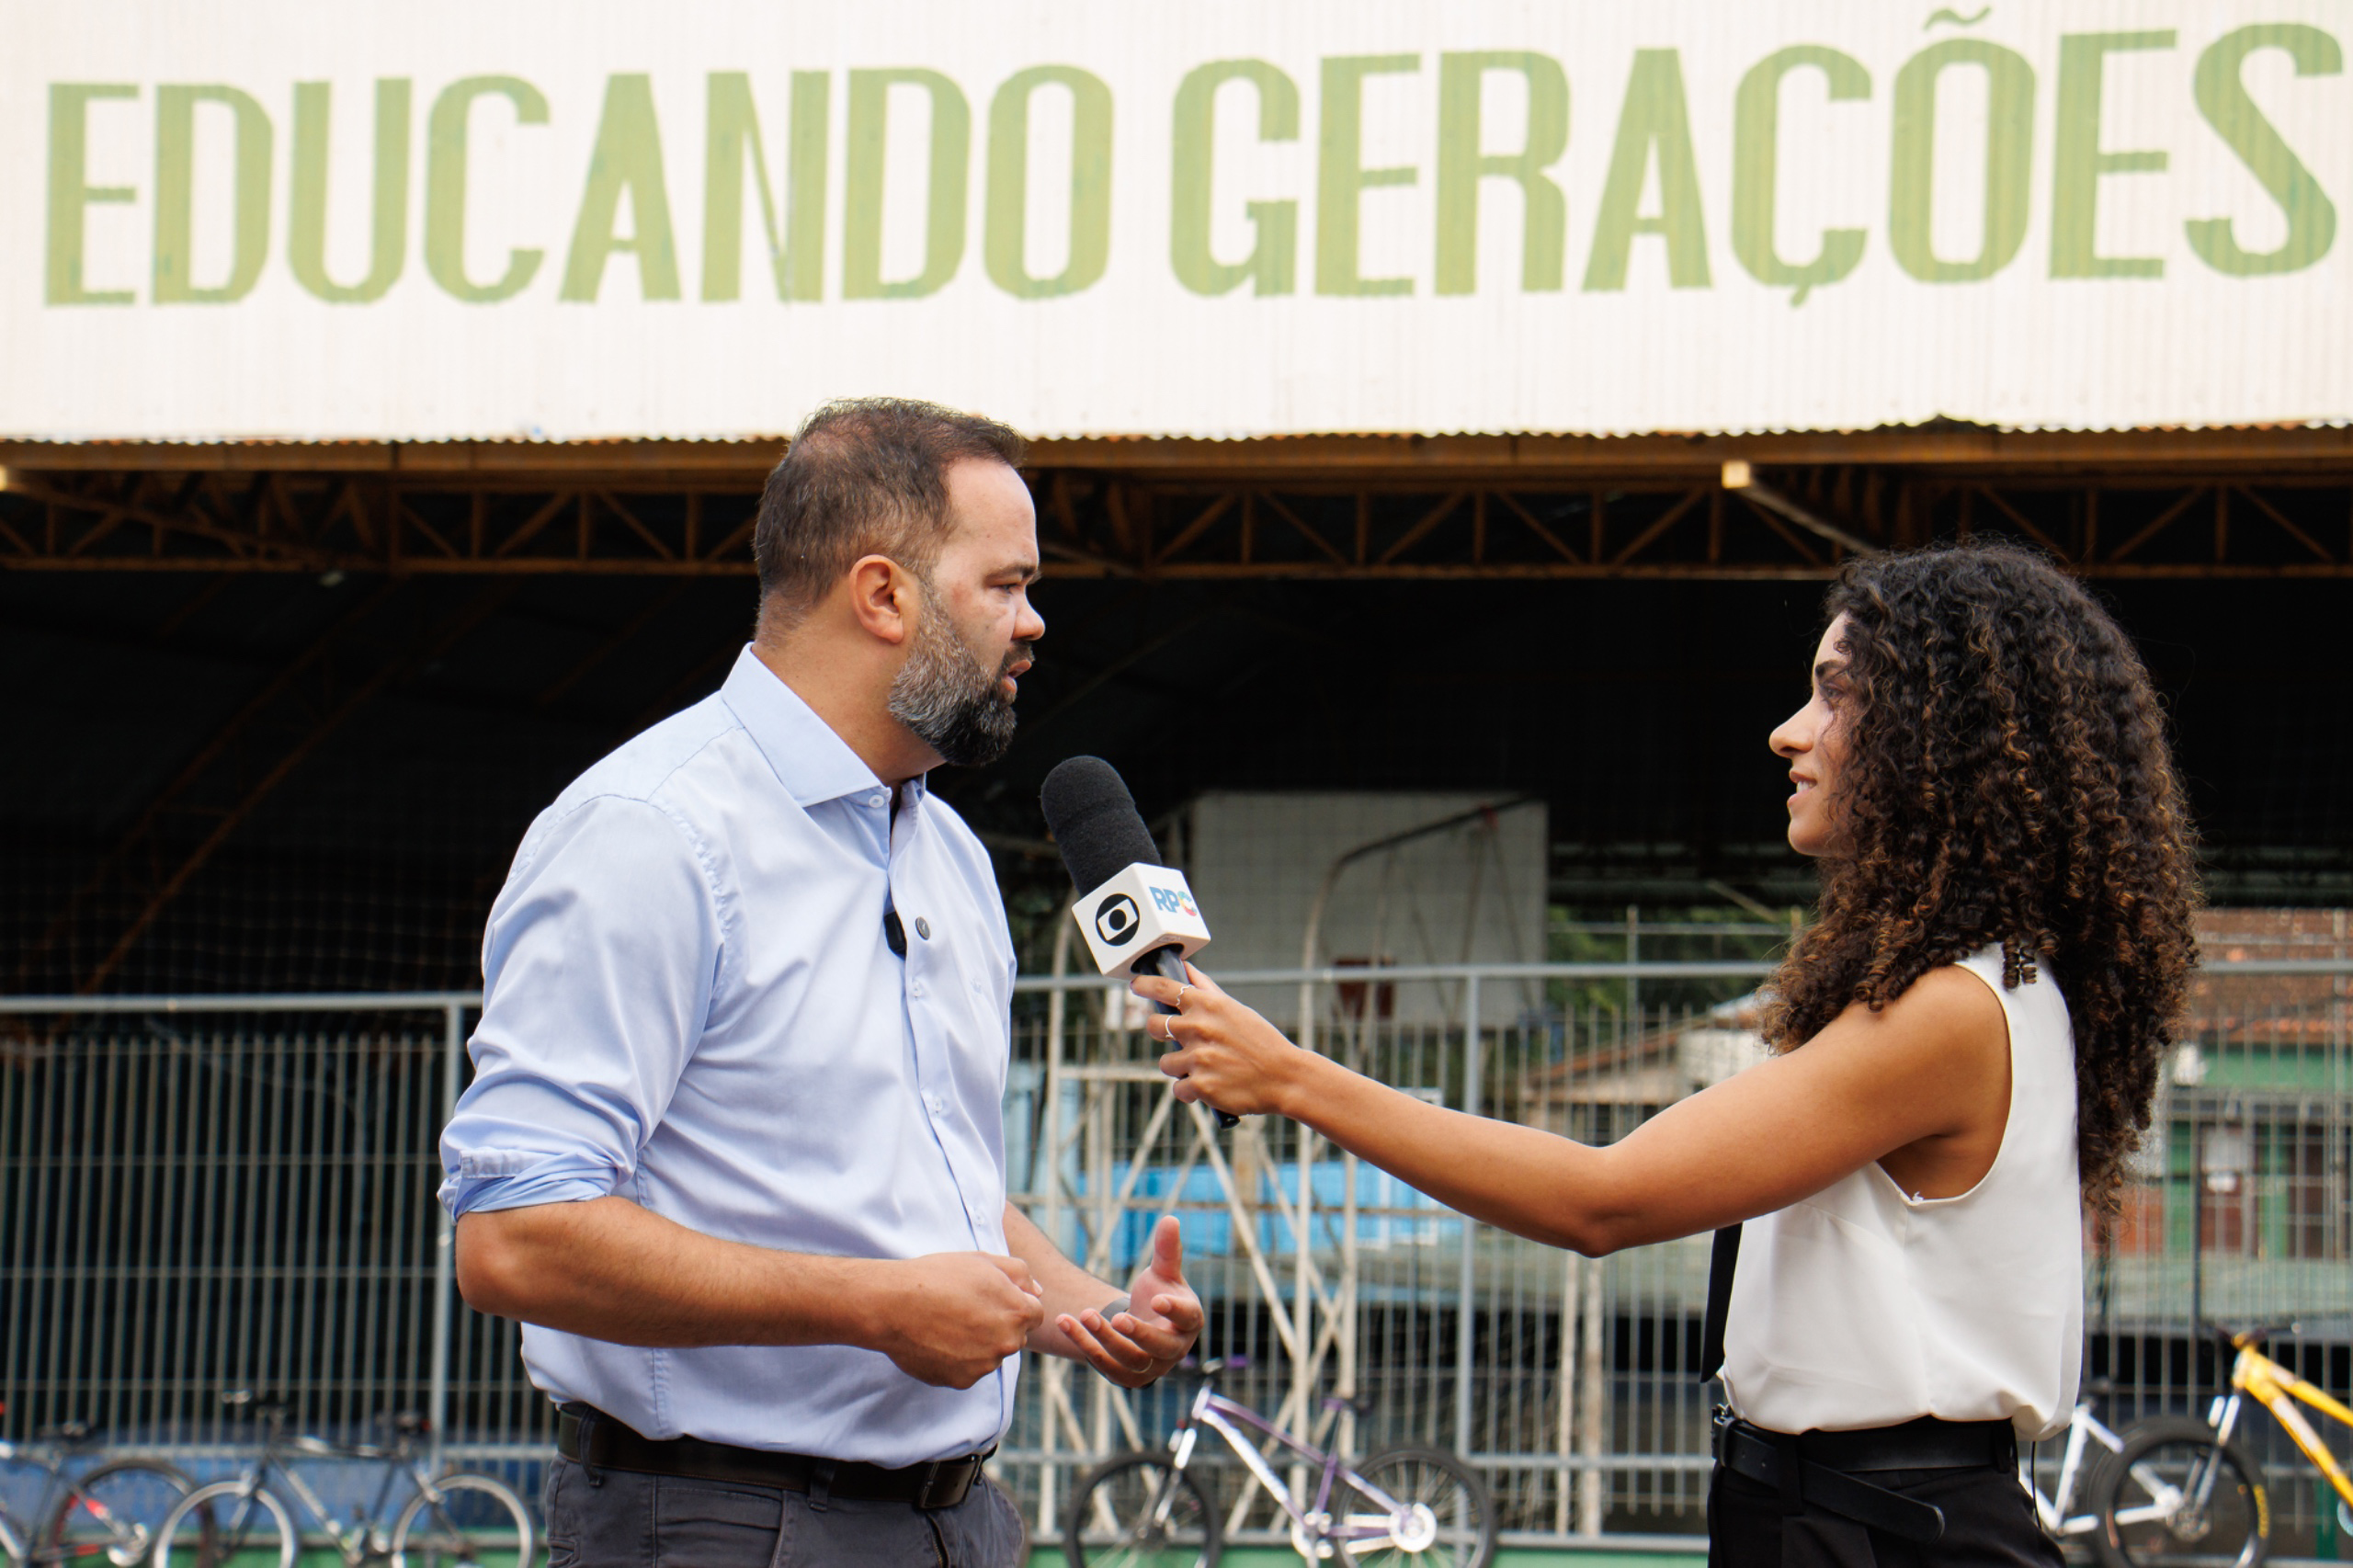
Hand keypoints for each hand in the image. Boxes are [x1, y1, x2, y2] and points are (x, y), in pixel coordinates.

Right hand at [872, 1252, 1045, 1389]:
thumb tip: (1037, 1293)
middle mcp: (1007, 1343)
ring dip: (979, 1344)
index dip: (1013, 1303)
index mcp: (1017, 1312)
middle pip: (1014, 1336)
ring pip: (991, 1355)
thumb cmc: (938, 1277)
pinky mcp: (962, 1381)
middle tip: (966, 1309)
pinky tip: (938, 1341)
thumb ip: (1020, 1274)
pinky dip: (958, 1359)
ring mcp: (984, 1365)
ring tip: (948, 1324)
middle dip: (999, 1325)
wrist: (894, 1304)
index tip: (989, 1298)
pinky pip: (969, 1371)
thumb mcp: (983, 1261)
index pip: (1034, 1314)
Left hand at [1057, 1216, 1203, 1388]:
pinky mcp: (1128, 1377)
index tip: (1156, 1300)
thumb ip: (1167, 1249)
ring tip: (1084, 1314)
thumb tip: (1171, 1218)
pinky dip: (1086, 1346)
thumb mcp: (1164, 1271)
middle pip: (1158, 1346)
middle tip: (1115, 1315)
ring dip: (1104, 1340)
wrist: (1145, 1325)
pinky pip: (1107, 1367)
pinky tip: (1067, 1324)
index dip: (1174, 1310)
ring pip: (1129, 1360)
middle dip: (1135, 1332)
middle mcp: (1174, 1349)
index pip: (1186, 1317)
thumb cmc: (1159, 1294)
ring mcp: (1152, 1367)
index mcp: (1189, 1320)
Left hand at [1131, 965, 1308, 1116]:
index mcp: (1207, 1005)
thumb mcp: (1236, 1010)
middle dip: (1161, 1033)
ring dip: (1181, 1068)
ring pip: (1166, 1063)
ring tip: (1207, 1068)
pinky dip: (1192, 1091)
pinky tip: (1211, 1086)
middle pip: (1153, 1026)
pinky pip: (1179, 1089)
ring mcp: (1197, 1058)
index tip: (1136, 985)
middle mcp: (1198, 1028)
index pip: (1163, 987)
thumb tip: (1186, 970)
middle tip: (1181, 1040)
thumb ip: (1207, 991)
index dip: (1144, 985)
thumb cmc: (1261, 1041)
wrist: (1284, 1077)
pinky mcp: (1199, 1086)